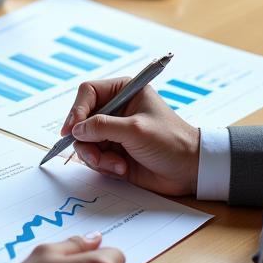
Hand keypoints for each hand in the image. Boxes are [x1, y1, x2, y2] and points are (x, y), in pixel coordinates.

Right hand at [61, 77, 199, 196]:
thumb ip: (102, 127)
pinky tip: (122, 169)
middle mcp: (115, 110)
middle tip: (95, 156)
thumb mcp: (135, 130)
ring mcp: (113, 132)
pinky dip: (103, 166)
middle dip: (86, 140)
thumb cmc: (170, 141)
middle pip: (81, 120)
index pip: (88, 92)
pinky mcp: (113, 152)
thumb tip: (76, 131)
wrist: (190, 170)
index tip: (72, 131)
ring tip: (116, 165)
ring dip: (96, 157)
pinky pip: (93, 158)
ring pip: (84, 142)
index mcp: (124, 91)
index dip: (76, 110)